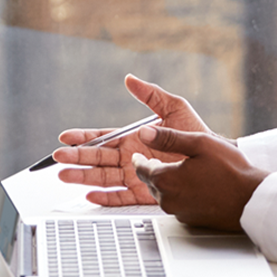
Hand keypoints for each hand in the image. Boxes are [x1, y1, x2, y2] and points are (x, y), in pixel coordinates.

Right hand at [54, 75, 226, 205]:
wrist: (217, 158)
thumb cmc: (197, 132)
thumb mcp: (174, 107)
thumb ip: (151, 94)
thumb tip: (130, 79)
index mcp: (134, 138)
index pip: (102, 139)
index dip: (83, 138)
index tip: (66, 137)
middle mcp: (131, 158)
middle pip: (97, 159)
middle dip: (76, 158)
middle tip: (59, 158)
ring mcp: (137, 175)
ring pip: (103, 178)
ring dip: (83, 177)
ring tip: (65, 176)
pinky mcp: (146, 193)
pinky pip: (121, 197)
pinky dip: (105, 198)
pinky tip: (90, 195)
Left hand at [131, 127, 267, 230]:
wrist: (252, 200)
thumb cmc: (231, 172)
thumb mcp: (199, 144)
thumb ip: (168, 138)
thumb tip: (144, 132)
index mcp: (166, 179)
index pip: (141, 168)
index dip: (139, 159)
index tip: (139, 155)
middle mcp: (168, 199)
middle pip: (151, 182)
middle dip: (152, 171)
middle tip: (155, 161)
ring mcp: (178, 212)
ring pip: (163, 194)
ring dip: (166, 183)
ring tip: (177, 172)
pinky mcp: (190, 220)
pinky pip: (177, 205)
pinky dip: (179, 194)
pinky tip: (192, 186)